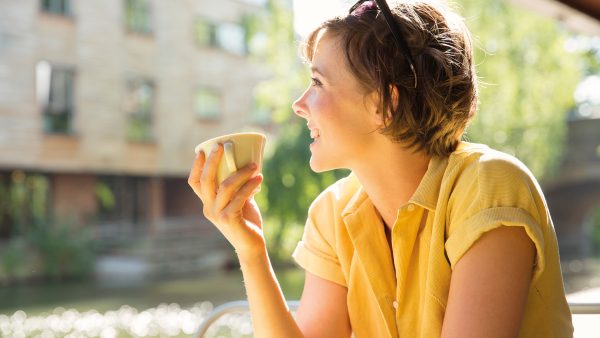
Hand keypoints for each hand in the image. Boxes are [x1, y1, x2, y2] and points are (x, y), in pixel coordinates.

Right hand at [188, 143, 265, 258]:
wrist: (251, 246)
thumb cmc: (246, 222)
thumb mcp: (239, 202)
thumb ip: (238, 188)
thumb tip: (247, 166)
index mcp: (208, 203)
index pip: (195, 183)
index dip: (196, 166)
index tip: (202, 150)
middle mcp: (209, 208)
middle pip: (206, 180)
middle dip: (213, 161)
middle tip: (222, 145)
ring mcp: (217, 214)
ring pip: (225, 186)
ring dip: (241, 173)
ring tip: (254, 165)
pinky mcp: (229, 219)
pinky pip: (239, 197)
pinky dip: (249, 185)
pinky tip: (259, 178)